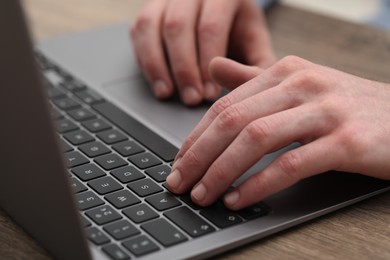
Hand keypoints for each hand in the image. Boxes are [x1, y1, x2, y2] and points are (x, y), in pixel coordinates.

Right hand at [130, 0, 274, 105]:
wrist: (227, 20)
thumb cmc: (241, 37)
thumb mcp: (256, 50)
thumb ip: (253, 69)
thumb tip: (222, 79)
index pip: (210, 26)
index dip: (207, 63)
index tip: (209, 93)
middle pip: (178, 25)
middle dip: (183, 68)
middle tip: (191, 98)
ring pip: (151, 26)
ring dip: (157, 65)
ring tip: (168, 94)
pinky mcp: (150, 12)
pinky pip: (138, 33)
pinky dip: (145, 61)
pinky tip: (159, 83)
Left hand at [166, 56, 389, 209]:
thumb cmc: (347, 106)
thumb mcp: (299, 85)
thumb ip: (254, 78)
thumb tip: (213, 68)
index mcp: (285, 71)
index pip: (225, 104)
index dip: (196, 136)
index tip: (179, 162)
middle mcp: (302, 84)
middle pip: (233, 120)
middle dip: (199, 155)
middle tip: (179, 182)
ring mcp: (326, 111)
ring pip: (256, 139)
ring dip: (221, 171)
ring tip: (202, 195)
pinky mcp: (347, 142)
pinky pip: (291, 164)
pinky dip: (259, 184)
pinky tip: (239, 199)